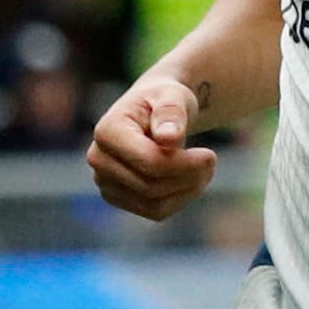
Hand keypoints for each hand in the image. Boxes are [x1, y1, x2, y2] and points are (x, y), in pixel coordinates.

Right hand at [86, 72, 217, 220]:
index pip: (149, 162)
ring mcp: (104, 182)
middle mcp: (98, 159)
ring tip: (204, 169)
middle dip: (189, 177)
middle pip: (151, 186)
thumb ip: (171, 112)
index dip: (185, 165)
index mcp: (107, 131)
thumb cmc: (164, 100)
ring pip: (155, 204)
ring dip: (188, 190)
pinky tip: (191, 180)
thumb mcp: (173, 96)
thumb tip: (168, 137)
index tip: (211, 155)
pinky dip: (180, 199)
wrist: (154, 111)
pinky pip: (155, 212)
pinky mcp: (118, 197)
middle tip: (211, 160)